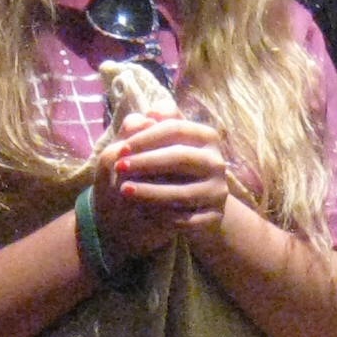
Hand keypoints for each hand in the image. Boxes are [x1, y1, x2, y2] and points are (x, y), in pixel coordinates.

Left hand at [96, 113, 231, 257]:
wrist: (189, 202)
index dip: (146, 138)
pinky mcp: (214, 217)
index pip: (175, 129)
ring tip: (125, 190)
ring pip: (183, 192)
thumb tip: (145, 117)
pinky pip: (187, 219)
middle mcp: (216, 162)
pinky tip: (142, 212)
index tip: (121, 149)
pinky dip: (163, 216)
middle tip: (118, 168)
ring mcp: (218, 191)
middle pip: (180, 157)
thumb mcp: (155, 143)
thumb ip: (147, 126)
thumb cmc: (165, 165)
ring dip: (150, 191)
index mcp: (206, 136)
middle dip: (146, 162)